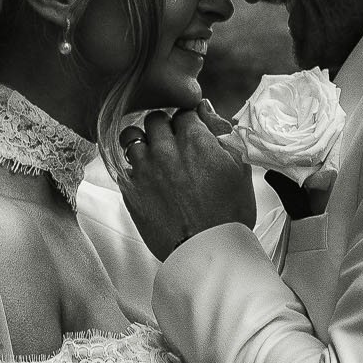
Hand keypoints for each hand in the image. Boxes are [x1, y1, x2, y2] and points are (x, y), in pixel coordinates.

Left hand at [118, 105, 257, 260]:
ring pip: (133, 137)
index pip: (183, 111)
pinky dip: (133, 168)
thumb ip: (221, 132)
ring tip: (155, 160)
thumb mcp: (239, 167)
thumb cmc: (228, 214)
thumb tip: (205, 109)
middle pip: (155, 119)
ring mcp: (144, 169)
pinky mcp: (130, 190)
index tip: (191, 136)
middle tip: (174, 147)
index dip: (188, 123)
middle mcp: (165, 149)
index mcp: (194, 139)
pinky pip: (123, 165)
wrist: (207, 252)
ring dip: (144, 144)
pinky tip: (147, 179)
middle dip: (165, 129)